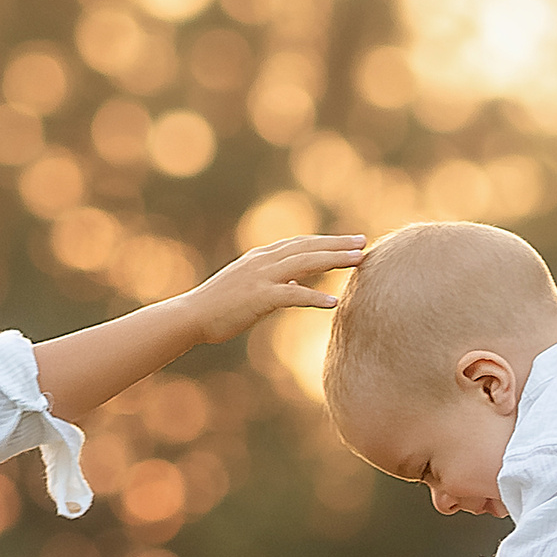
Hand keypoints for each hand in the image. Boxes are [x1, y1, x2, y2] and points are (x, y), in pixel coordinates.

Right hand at [178, 235, 364, 344]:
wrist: (191, 316)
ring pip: (305, 263)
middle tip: (364, 242)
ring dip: (334, 260)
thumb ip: (273, 283)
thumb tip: (295, 284)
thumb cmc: (218, 307)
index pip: (300, 243)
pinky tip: (334, 302)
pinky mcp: (259, 298)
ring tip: (359, 260)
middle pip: (308, 247)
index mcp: (261, 257)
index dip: (326, 241)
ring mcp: (262, 278)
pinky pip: (293, 295)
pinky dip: (314, 297)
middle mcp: (264, 261)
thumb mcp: (248, 289)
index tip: (349, 240)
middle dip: (338, 244)